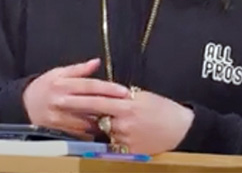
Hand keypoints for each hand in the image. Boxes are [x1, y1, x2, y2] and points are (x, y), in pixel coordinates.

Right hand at [22, 58, 129, 139]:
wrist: (24, 105)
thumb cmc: (44, 87)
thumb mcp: (58, 73)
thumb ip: (79, 69)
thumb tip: (97, 61)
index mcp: (62, 84)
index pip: (89, 85)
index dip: (108, 88)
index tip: (124, 91)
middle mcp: (61, 100)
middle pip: (91, 103)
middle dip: (111, 105)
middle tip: (129, 106)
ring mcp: (60, 117)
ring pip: (88, 120)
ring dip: (104, 120)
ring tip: (117, 117)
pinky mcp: (60, 130)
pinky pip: (82, 132)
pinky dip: (93, 131)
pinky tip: (102, 128)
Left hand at [60, 87, 193, 153]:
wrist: (182, 129)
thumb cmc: (162, 108)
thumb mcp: (141, 95)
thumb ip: (120, 95)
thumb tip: (103, 91)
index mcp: (126, 105)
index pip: (95, 100)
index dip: (76, 98)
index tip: (61, 95)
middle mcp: (124, 123)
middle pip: (94, 116)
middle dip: (77, 112)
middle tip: (59, 105)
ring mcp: (126, 138)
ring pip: (103, 130)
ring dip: (96, 125)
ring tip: (88, 119)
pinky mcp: (130, 150)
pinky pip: (112, 143)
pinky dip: (108, 137)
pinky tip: (107, 133)